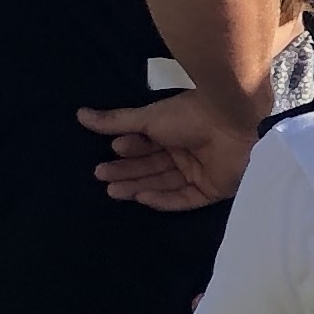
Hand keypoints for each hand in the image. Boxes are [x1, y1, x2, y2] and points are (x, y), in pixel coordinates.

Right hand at [82, 94, 255, 211]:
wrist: (233, 122)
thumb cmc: (190, 115)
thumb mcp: (148, 117)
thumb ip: (116, 121)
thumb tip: (80, 115)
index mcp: (174, 130)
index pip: (146, 144)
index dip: (129, 149)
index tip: (110, 151)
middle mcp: (186, 151)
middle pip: (152, 166)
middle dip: (127, 171)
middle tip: (102, 176)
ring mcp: (200, 171)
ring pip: (164, 182)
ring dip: (138, 186)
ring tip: (113, 191)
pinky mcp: (212, 189)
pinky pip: (184, 198)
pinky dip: (164, 199)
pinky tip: (142, 198)